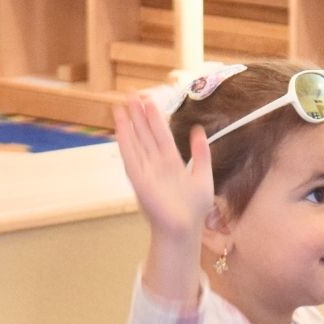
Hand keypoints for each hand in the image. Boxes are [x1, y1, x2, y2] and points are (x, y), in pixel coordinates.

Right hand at [114, 95, 212, 241]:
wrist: (184, 229)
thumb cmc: (194, 209)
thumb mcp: (203, 175)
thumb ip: (201, 153)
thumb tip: (198, 130)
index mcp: (171, 163)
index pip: (161, 135)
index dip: (155, 118)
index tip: (149, 101)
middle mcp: (156, 165)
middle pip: (145, 135)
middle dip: (138, 116)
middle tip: (131, 95)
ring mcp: (146, 171)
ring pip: (135, 142)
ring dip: (128, 125)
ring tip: (120, 106)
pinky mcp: (138, 180)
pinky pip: (130, 157)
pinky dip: (124, 141)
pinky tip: (120, 127)